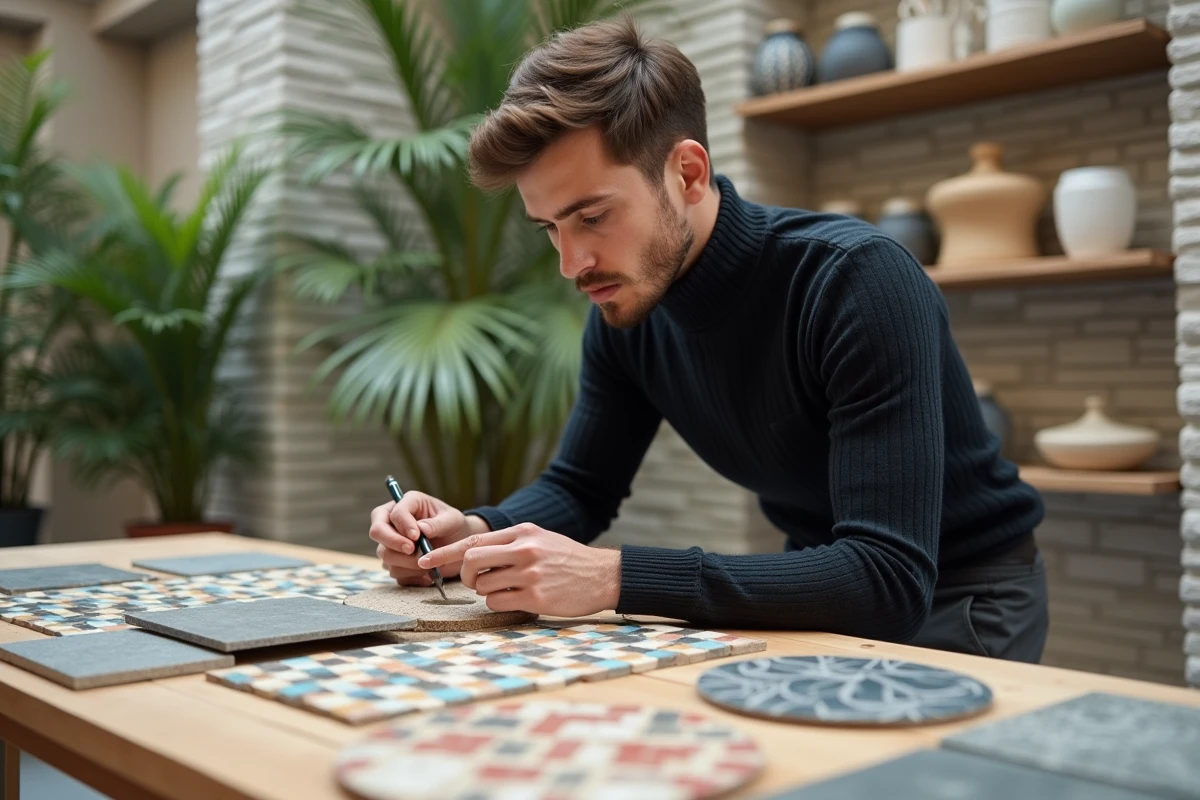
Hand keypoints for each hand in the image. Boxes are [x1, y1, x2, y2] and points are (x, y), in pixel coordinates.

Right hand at [368, 490, 485, 584]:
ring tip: (429, 563)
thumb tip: (421, 529)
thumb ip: (438, 523)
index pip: (394, 513)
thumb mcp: (452, 520)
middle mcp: (392, 522)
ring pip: (385, 555)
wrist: (458, 544)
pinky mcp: (396, 563)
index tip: (417, 536)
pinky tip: (428, 576)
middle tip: (412, 550)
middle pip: (377, 532)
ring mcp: (391, 544)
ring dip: (406, 563)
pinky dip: (412, 577)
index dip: (403, 525)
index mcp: (406, 503)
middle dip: (394, 543)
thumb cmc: (454, 526)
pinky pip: (396, 573)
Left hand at [418, 522, 620, 616]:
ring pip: (483, 587)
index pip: (474, 540)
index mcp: (522, 532)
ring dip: (487, 592)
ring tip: (509, 589)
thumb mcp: (540, 538)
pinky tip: (517, 599)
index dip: (444, 552)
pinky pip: (498, 603)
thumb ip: (509, 542)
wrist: (603, 575)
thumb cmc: (568, 559)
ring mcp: (529, 574)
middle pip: (472, 562)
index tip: (424, 560)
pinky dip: (500, 604)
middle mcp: (524, 550)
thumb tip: (472, 553)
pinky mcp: (535, 597)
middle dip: (465, 576)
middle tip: (474, 582)